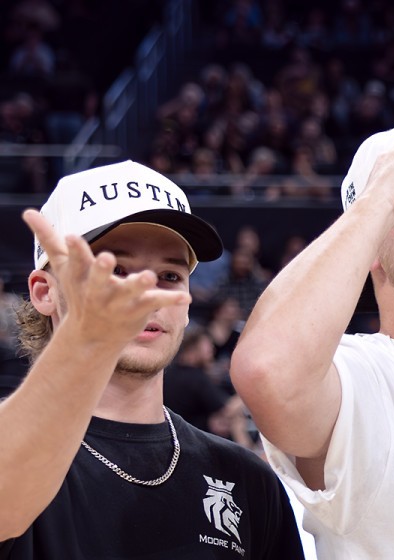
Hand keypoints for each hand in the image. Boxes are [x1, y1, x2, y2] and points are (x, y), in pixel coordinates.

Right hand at [23, 208, 190, 349]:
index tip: (72, 235)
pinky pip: (156, 303)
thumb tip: (27, 211)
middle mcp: (99, 289)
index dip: (75, 249)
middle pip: (99, 277)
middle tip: (106, 258)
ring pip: (130, 291)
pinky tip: (187, 297)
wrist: (93, 335)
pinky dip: (171, 299)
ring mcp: (120, 300)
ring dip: (138, 284)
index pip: (76, 260)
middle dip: (101, 269)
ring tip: (148, 275)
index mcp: (82, 276)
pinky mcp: (139, 309)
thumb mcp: (63, 266)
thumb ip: (49, 238)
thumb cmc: (78, 292)